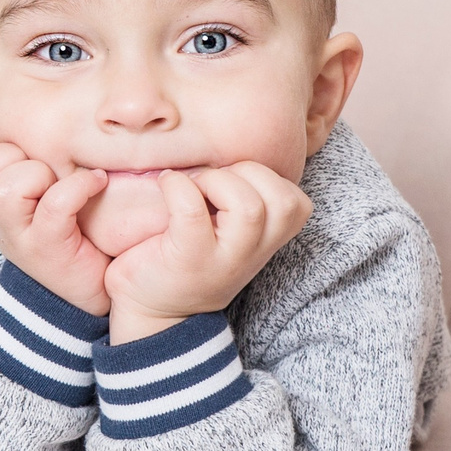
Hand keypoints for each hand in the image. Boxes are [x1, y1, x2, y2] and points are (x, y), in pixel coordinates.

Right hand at [0, 141, 113, 314]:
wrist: (92, 291)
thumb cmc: (73, 231)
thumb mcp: (43, 193)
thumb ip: (33, 163)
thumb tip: (45, 105)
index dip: (0, 150)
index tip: (32, 161)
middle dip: (14, 157)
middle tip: (46, 171)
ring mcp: (19, 237)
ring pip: (5, 188)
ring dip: (38, 174)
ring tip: (62, 181)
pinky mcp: (47, 249)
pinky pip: (54, 205)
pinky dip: (78, 187)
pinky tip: (97, 183)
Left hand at [104, 163, 311, 342]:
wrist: (153, 312)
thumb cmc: (187, 256)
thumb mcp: (229, 232)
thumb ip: (243, 199)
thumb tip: (235, 137)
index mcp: (266, 242)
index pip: (298, 201)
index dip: (267, 177)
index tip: (234, 181)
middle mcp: (252, 254)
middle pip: (284, 201)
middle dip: (249, 173)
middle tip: (214, 182)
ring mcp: (223, 260)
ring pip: (251, 208)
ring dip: (220, 182)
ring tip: (196, 187)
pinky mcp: (188, 259)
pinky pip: (191, 211)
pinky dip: (178, 188)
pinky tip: (166, 186)